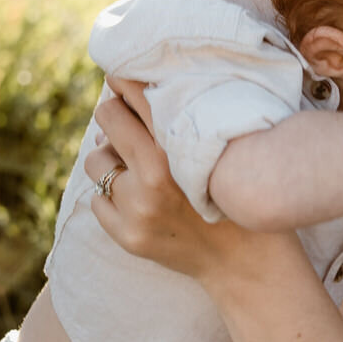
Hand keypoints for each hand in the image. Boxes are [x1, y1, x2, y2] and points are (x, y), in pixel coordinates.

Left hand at [84, 77, 287, 286]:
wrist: (246, 264)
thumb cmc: (237, 197)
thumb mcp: (222, 150)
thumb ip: (179, 123)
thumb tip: (120, 100)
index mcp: (182, 147)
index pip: (136, 92)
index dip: (124, 79)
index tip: (120, 77)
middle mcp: (155, 175)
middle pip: (107, 118)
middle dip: (115, 116)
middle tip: (126, 123)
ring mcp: (138, 208)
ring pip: (96, 161)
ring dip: (111, 161)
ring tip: (134, 169)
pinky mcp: (128, 236)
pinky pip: (97, 201)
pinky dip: (113, 198)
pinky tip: (139, 201)